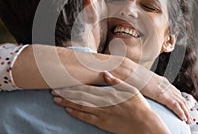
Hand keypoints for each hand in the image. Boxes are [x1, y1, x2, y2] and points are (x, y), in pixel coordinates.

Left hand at [52, 72, 169, 133]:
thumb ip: (116, 81)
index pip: (86, 89)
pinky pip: (87, 118)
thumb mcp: (130, 90)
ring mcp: (102, 115)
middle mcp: (103, 104)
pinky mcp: (103, 124)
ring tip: (56, 100)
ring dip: (68, 103)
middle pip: (80, 98)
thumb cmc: (139, 106)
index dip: (73, 87)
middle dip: (66, 94)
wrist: (144, 125)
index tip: (62, 84)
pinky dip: (77, 114)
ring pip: (81, 107)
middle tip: (53, 91)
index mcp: (109, 94)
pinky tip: (68, 110)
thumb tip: (104, 73)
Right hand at [109, 59, 189, 122]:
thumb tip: (144, 90)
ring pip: (180, 102)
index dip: (180, 100)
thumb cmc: (131, 75)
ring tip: (188, 120)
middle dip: (185, 108)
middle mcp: (165, 84)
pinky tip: (184, 118)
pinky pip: (175, 106)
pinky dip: (181, 112)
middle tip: (189, 116)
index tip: (184, 106)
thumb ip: (146, 85)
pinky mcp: (162, 95)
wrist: (128, 71)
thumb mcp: (141, 80)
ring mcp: (164, 89)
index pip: (175, 91)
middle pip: (180, 97)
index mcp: (160, 80)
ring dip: (186, 112)